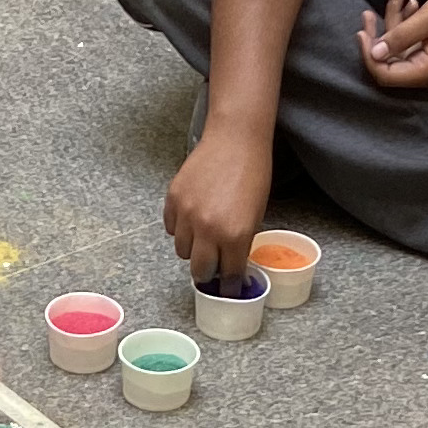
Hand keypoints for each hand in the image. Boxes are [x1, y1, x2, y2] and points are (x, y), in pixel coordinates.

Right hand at [162, 124, 265, 288]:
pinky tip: (192, 218)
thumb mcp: (256, 214)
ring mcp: (187, 214)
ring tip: (203, 236)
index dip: (229, 285)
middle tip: (213, 267)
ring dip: (193, 249)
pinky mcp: (173, 200)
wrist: (235, 139)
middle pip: (200, 271)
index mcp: (235, 235)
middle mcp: (208, 229)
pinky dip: (180, 229)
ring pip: (182, 252)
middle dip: (208, 272)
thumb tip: (231, 263)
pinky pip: (171, 229)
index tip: (228, 288)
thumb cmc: (253, 172)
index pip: (228, 275)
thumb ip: (241, 242)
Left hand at [356, 0, 427, 94]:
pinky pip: (407, 40)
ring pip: (396, 47)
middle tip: (367, 13)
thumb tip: (374, 53)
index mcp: (426, 71)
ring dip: (392, 19)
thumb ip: (400, 37)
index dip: (369, 56)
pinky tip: (409, 0)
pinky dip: (404, 20)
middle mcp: (425, 72)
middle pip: (387, 62)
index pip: (384, 75)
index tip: (362, 32)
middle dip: (377, 35)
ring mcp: (426, 62)